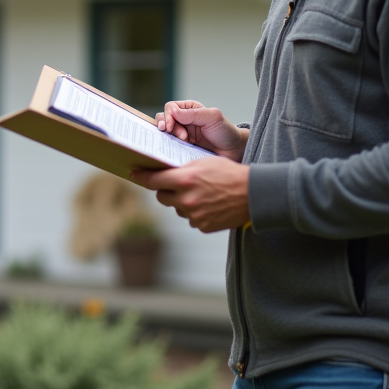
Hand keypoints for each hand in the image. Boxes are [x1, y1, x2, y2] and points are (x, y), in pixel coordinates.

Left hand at [131, 158, 250, 232]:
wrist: (253, 194)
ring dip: (182, 201)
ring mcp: (193, 215)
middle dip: (165, 190)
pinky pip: (190, 218)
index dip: (142, 177)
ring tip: (201, 193)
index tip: (135, 174)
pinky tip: (208, 204)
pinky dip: (194, 212)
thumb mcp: (204, 162)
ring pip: (176, 208)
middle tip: (175, 184)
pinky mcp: (201, 226)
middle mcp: (186, 199)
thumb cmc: (229, 174)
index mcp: (185, 180)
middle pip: (161, 197)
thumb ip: (182, 168)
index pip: (153, 181)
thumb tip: (164, 171)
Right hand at [156, 101, 247, 161]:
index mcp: (189, 109)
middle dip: (168, 127)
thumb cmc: (225, 132)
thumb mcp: (212, 118)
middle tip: (181, 136)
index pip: (170, 107)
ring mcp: (181, 133)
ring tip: (183, 141)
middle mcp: (183, 120)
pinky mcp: (181, 146)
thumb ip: (193, 114)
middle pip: (163, 119)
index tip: (170, 127)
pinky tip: (177, 148)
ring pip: (164, 132)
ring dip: (169, 137)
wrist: (232, 151)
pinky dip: (169, 145)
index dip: (168, 116)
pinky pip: (169, 144)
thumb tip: (172, 112)